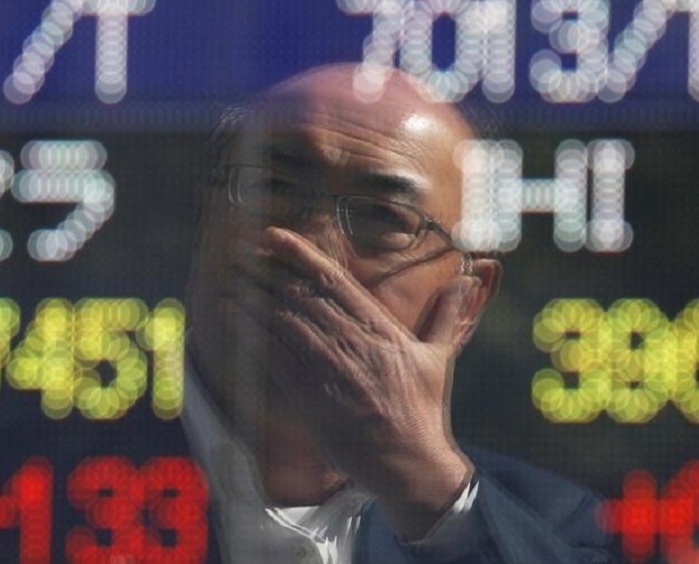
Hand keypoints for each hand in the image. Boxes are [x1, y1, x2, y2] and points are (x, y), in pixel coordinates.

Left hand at [232, 226, 480, 537]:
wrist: (409, 462)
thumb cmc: (423, 411)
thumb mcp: (438, 358)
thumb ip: (446, 315)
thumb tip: (466, 281)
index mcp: (381, 329)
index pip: (334, 282)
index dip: (302, 255)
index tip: (276, 236)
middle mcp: (353, 343)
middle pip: (302, 296)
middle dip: (269, 271)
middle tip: (243, 251)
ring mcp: (331, 370)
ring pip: (285, 322)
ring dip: (255, 296)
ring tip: (232, 276)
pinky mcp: (312, 398)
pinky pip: (275, 359)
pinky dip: (252, 335)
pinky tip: (233, 317)